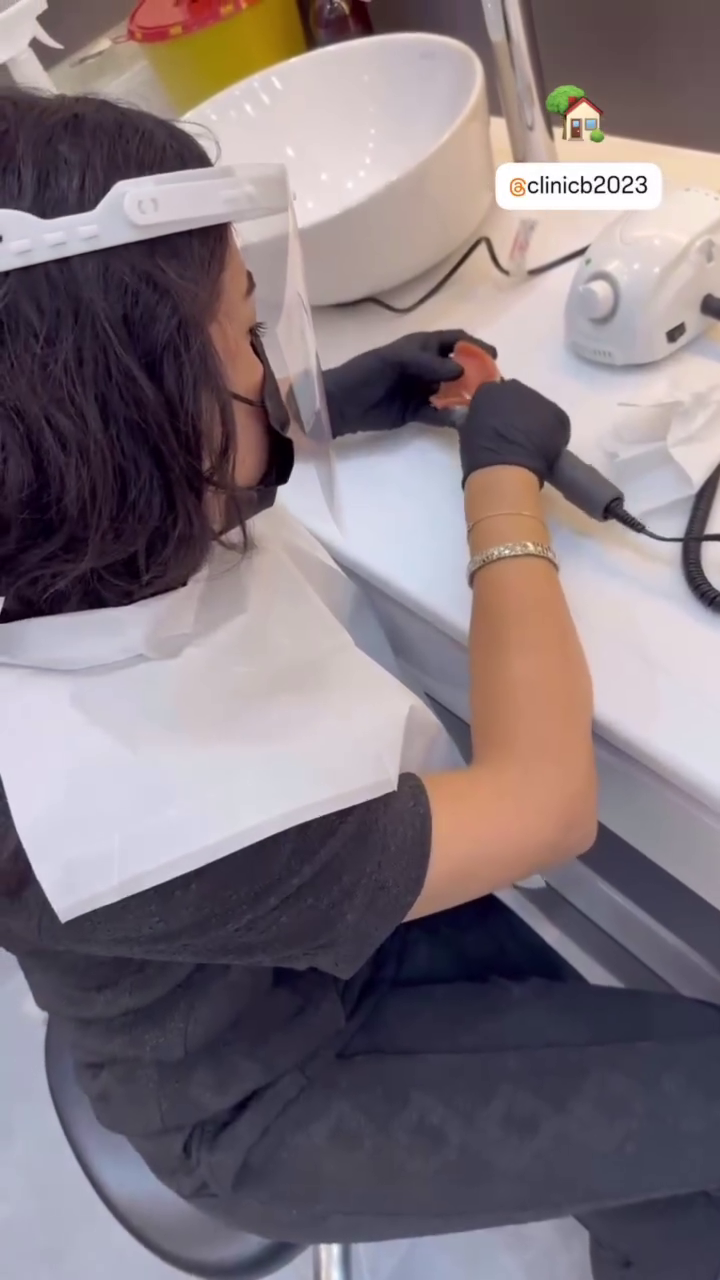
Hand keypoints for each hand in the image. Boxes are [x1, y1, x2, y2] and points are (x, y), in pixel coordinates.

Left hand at [323, 331, 496, 437]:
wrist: (341, 403)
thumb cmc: (365, 372)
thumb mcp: (395, 360)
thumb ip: (428, 364)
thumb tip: (461, 371)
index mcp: (421, 347)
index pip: (455, 340)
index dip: (475, 346)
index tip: (493, 356)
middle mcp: (426, 367)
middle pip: (459, 368)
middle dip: (477, 375)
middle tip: (494, 387)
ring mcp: (422, 390)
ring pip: (452, 393)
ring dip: (467, 398)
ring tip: (484, 406)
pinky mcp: (416, 413)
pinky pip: (439, 414)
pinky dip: (451, 417)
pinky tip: (464, 422)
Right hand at [459, 379, 570, 485]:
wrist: (505, 469)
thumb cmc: (479, 453)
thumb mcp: (466, 429)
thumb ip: (469, 416)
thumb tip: (465, 413)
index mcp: (490, 390)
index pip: (493, 394)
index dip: (495, 410)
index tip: (494, 425)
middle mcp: (516, 388)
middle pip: (518, 397)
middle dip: (516, 412)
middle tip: (511, 434)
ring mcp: (540, 400)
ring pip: (538, 408)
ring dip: (534, 421)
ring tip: (528, 445)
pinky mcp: (559, 416)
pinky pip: (554, 422)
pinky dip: (550, 433)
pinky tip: (542, 449)